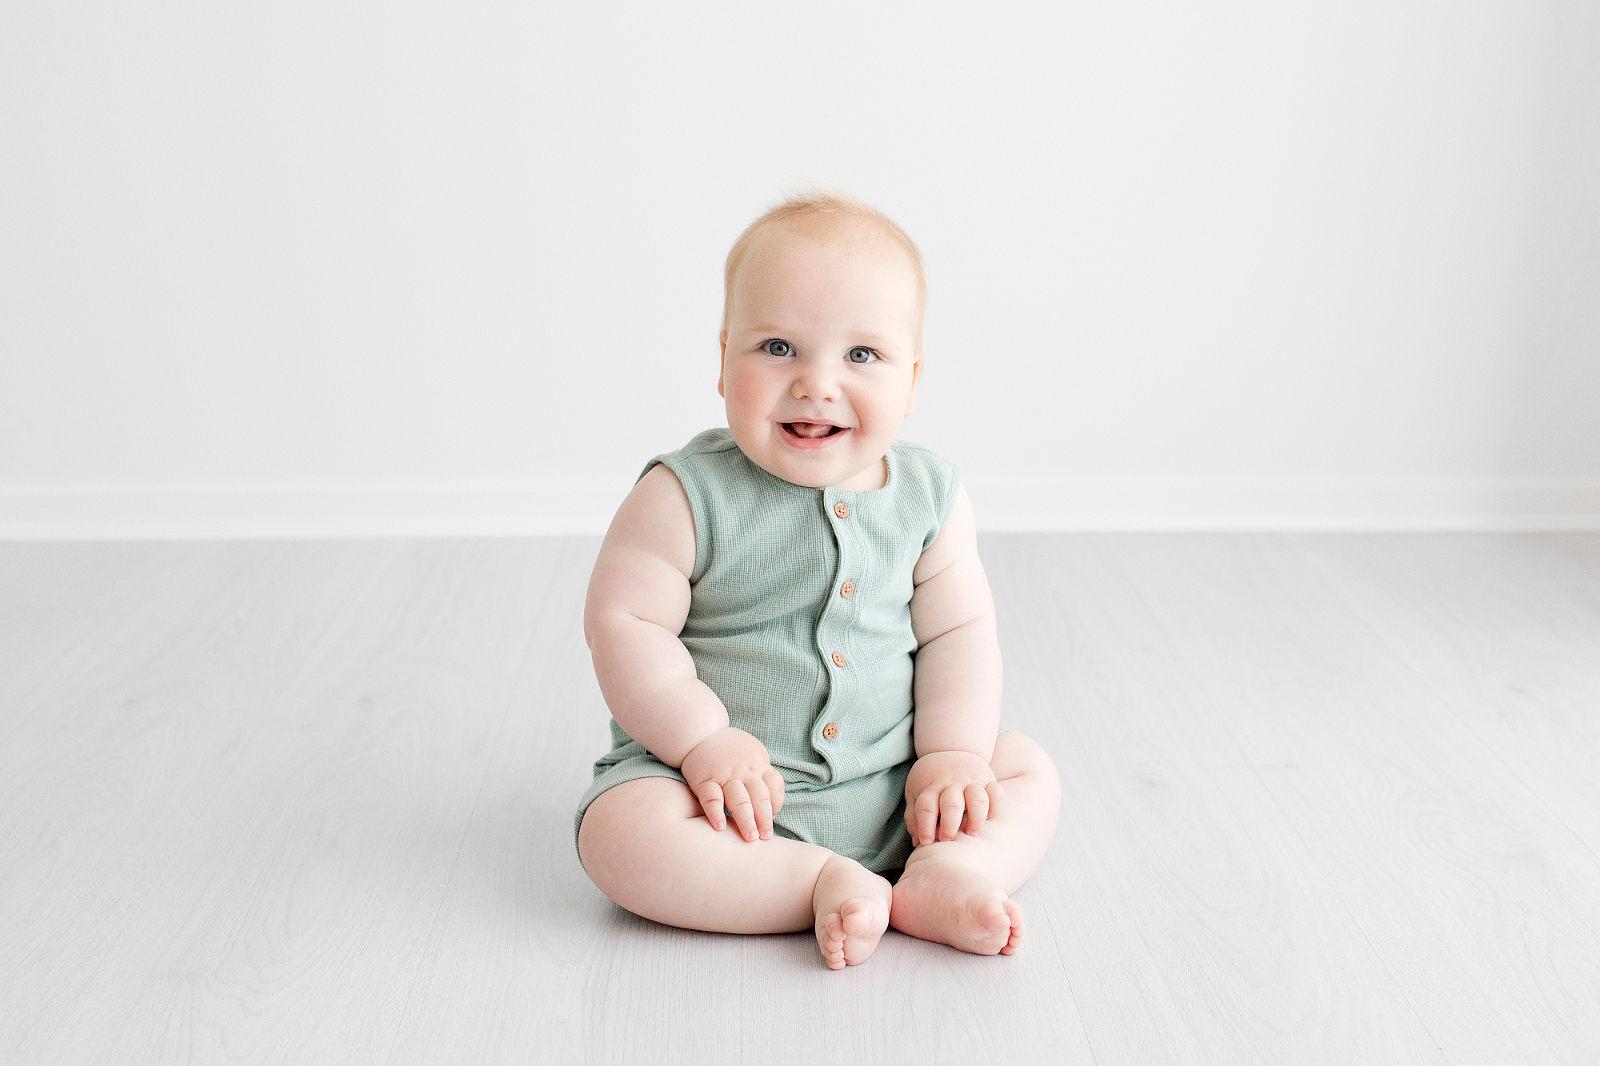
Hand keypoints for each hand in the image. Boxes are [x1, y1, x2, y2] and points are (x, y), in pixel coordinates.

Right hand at [680, 726, 785, 841]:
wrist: (700, 732)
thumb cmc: (730, 748)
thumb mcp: (753, 754)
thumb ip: (762, 775)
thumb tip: (772, 806)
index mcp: (758, 764)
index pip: (774, 785)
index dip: (777, 804)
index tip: (772, 820)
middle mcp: (744, 771)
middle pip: (759, 796)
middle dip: (764, 818)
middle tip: (765, 837)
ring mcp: (724, 775)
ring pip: (739, 799)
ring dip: (746, 819)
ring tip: (750, 837)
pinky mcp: (704, 780)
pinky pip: (711, 798)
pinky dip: (716, 812)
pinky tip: (720, 827)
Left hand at [904, 750, 1004, 846]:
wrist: (951, 747)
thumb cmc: (931, 778)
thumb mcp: (916, 791)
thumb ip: (913, 816)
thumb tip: (916, 841)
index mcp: (931, 787)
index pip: (926, 807)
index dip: (925, 827)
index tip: (927, 843)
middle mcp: (951, 784)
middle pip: (951, 804)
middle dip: (949, 825)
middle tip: (947, 839)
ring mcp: (971, 781)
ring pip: (977, 798)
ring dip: (976, 818)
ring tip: (972, 832)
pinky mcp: (988, 780)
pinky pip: (997, 792)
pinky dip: (996, 806)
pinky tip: (990, 817)